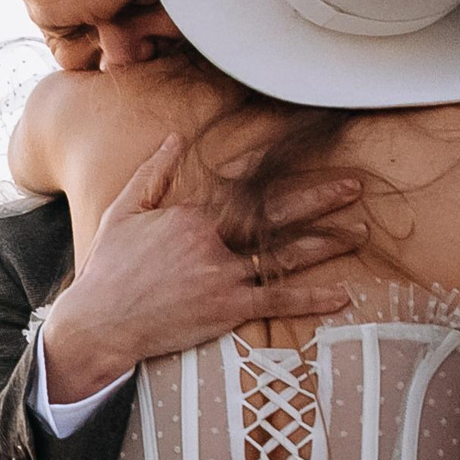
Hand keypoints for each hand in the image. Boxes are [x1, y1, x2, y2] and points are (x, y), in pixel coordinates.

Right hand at [39, 135, 363, 401]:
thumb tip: (173, 138)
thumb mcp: (125, 212)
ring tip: (360, 232)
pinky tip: (342, 294)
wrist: (99, 321)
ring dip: (326, 243)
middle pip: (274, 216)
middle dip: (318, 199)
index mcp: (190, 215)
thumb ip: (152, 174)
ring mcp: (221, 276)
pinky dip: (311, 298)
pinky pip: (277, 301)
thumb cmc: (109, 267)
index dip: (274, 174)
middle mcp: (211, 241)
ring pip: (283, 256)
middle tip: (354, 187)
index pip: (241, 189)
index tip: (303, 156)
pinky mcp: (226, 309)